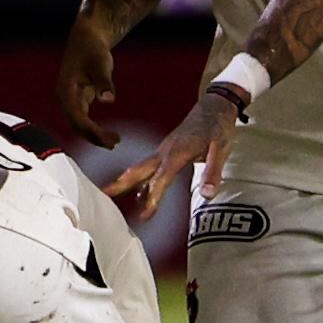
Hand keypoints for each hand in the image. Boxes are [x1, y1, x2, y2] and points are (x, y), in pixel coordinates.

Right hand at [55, 17, 121, 147]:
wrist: (88, 36)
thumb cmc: (93, 49)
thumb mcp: (101, 64)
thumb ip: (104, 83)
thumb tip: (108, 100)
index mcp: (65, 90)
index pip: (76, 117)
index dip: (91, 130)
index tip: (107, 139)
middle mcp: (65, 97)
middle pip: (76, 124)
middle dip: (93, 137)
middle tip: (114, 144)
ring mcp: (71, 99)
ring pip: (80, 124)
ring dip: (94, 135)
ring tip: (114, 142)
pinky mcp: (79, 98)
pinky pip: (84, 119)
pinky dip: (95, 128)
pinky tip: (108, 134)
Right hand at [103, 94, 237, 221]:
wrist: (215, 104)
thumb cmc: (218, 127)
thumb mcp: (221, 149)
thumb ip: (213, 172)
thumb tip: (208, 195)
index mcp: (176, 154)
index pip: (160, 180)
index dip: (152, 199)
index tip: (144, 217)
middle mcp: (165, 152)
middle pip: (138, 171)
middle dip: (120, 185)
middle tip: (101, 196)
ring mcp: (164, 150)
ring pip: (140, 168)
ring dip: (125, 182)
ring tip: (109, 195)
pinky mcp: (166, 149)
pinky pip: (147, 166)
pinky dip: (137, 178)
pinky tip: (138, 189)